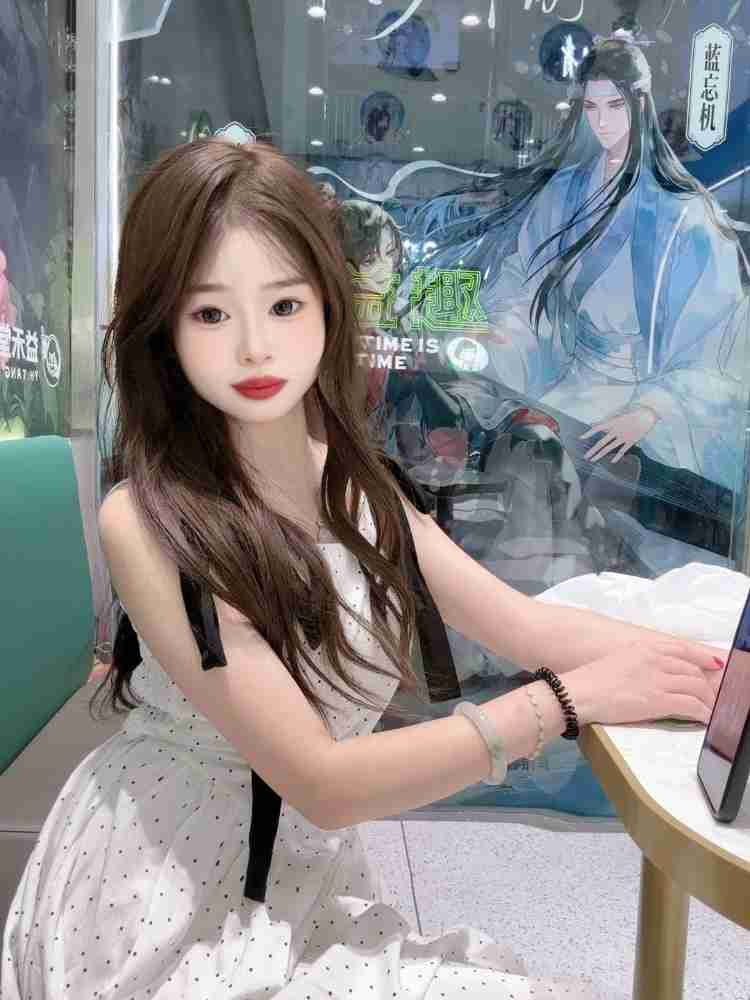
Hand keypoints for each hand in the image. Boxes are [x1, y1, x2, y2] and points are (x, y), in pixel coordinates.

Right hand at [565, 639, 723, 726]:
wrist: (578, 693)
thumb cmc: (591, 681)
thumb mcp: (618, 661)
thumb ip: (640, 664)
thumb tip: (654, 675)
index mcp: (644, 648)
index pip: (683, 649)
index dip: (702, 656)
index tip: (714, 663)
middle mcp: (655, 660)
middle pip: (692, 670)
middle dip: (705, 685)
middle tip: (710, 696)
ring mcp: (658, 679)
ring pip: (696, 688)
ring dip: (706, 701)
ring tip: (708, 710)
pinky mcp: (659, 700)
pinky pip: (690, 705)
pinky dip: (701, 712)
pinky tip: (703, 718)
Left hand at [580, 407, 657, 462]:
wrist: (647, 415)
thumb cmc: (632, 414)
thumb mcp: (617, 417)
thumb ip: (606, 423)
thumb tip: (593, 424)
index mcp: (613, 423)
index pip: (598, 428)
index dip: (589, 433)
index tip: (581, 438)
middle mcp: (616, 431)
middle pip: (602, 442)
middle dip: (593, 450)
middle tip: (585, 456)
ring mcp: (623, 437)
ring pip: (609, 448)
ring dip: (600, 454)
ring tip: (593, 460)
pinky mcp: (631, 441)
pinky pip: (622, 450)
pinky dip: (617, 456)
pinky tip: (612, 461)